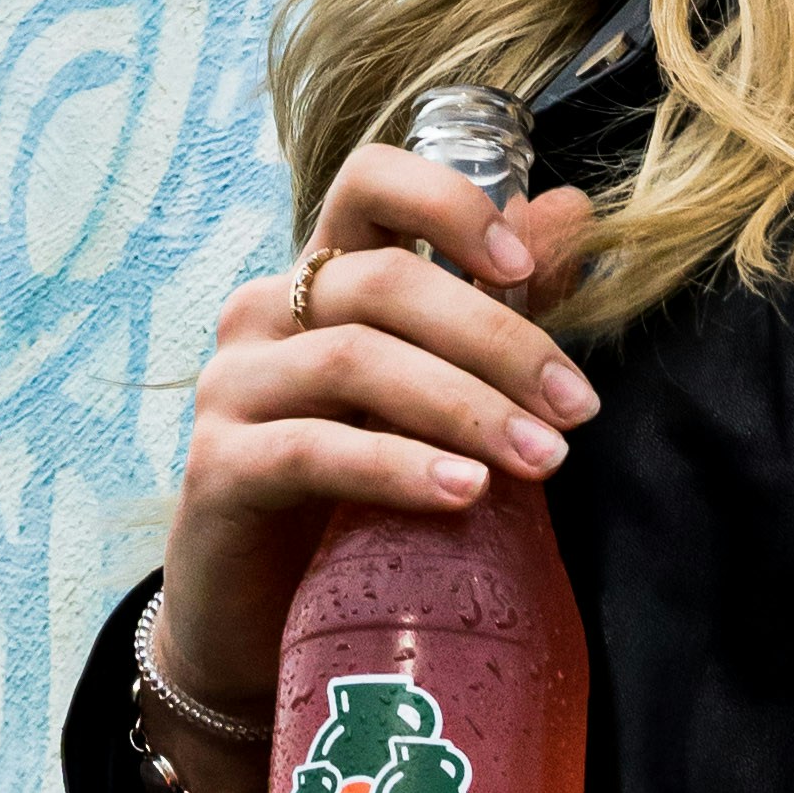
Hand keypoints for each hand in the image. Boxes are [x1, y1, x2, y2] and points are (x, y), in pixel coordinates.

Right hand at [151, 139, 598, 731]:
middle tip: (576, 407)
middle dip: (495, 337)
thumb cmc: (349, 489)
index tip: (526, 265)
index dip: (449, 203)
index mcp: (320, 278)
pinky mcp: (217, 467)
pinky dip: (397, 467)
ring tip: (542, 458)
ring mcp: (232, 385)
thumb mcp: (425, 391)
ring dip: (464, 407)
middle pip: (383, 282)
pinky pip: (313, 451)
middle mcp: (265, 312)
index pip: (369, 181)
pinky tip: (463, 493)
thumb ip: (492, 303)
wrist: (253, 610)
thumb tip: (573, 210)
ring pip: (354, 360)